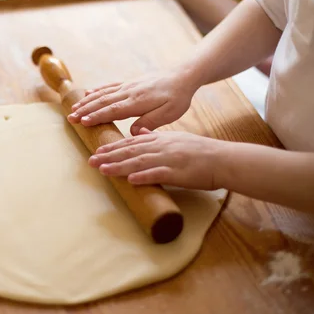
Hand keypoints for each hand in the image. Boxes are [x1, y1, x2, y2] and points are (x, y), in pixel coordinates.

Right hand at [68, 71, 196, 135]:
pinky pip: (110, 86)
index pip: (113, 110)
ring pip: (103, 93)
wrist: (182, 75)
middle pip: (103, 101)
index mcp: (138, 101)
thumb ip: (149, 123)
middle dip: (86, 110)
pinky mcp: (130, 82)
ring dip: (87, 101)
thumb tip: (131, 132)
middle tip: (71, 118)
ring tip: (73, 108)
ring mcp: (128, 86)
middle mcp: (129, 92)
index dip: (97, 116)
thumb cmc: (178, 98)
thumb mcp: (169, 114)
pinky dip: (97, 90)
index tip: (83, 122)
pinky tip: (88, 93)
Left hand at [88, 128, 223, 189]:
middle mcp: (161, 147)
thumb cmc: (200, 152)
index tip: (98, 150)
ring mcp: (169, 159)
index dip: (114, 146)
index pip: (132, 142)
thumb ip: (157, 137)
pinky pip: (159, 174)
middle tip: (91, 160)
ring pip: (139, 162)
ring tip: (103, 169)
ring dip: (119, 166)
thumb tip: (140, 132)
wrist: (222, 159)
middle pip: (130, 151)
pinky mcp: (178, 172)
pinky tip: (131, 180)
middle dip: (109, 155)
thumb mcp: (176, 139)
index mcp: (160, 139)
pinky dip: (144, 176)